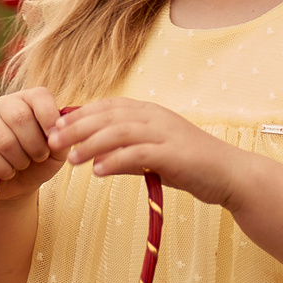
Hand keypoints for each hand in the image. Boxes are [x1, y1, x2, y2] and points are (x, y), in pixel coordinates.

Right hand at [0, 86, 65, 201]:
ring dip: (20, 161)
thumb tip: (55, 132)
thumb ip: (61, 139)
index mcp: (28, 100)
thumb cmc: (38, 163)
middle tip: (39, 157)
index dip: (50, 119)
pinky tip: (7, 172)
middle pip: (20, 117)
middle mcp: (4, 104)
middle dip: (35, 146)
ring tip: (22, 164)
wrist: (14, 184)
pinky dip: (4, 170)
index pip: (40, 96)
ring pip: (4, 140)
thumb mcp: (57, 152)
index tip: (54, 142)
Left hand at [46, 98, 246, 208]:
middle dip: (77, 127)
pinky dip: (116, 160)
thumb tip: (98, 161)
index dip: (79, 116)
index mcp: (150, 112)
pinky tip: (98, 171)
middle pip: (108, 115)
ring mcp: (166, 133)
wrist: (230, 175)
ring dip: (91, 144)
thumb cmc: (192, 166)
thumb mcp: (154, 157)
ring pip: (120, 132)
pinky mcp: (174, 153)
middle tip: (52, 142)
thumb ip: (127, 155)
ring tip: (71, 160)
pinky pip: (139, 153)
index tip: (55, 128)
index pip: (108, 107)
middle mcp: (156, 117)